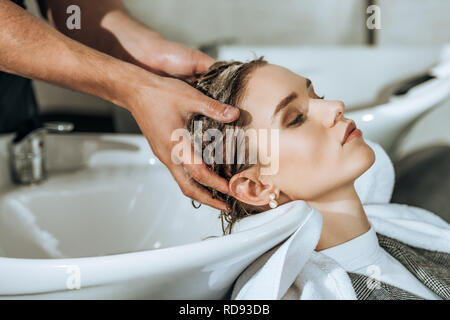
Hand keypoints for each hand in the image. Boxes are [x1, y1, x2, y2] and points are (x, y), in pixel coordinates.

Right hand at [104, 12, 238, 209]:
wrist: (134, 91)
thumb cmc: (158, 94)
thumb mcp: (189, 98)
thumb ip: (213, 108)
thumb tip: (235, 114)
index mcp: (175, 146)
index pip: (199, 174)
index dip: (217, 185)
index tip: (232, 191)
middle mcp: (168, 156)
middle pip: (188, 188)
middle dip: (208, 200)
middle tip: (226, 206)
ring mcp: (164, 155)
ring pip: (183, 182)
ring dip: (201, 191)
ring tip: (219, 194)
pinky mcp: (163, 151)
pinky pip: (179, 172)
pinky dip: (194, 180)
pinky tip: (205, 174)